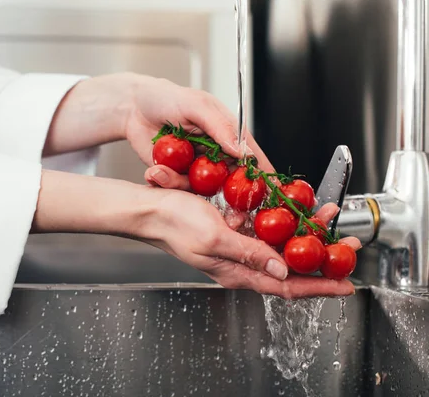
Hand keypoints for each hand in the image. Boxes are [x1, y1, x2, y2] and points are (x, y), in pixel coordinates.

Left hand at [45, 73, 269, 183]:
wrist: (135, 107)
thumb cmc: (168, 98)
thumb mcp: (196, 105)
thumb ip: (219, 126)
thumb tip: (240, 151)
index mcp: (229, 135)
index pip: (253, 160)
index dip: (263, 178)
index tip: (267, 196)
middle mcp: (216, 155)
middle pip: (232, 184)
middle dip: (226, 199)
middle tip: (217, 206)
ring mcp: (197, 168)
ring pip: (202, 191)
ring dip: (182, 185)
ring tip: (161, 170)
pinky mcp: (177, 176)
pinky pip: (178, 188)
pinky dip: (166, 182)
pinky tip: (155, 170)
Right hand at [140, 190, 358, 298]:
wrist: (150, 210)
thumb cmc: (174, 223)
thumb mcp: (215, 238)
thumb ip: (249, 253)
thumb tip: (281, 269)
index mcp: (236, 272)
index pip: (286, 287)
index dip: (319, 287)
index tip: (346, 285)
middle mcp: (240, 263)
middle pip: (289, 269)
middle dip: (321, 260)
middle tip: (347, 248)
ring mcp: (236, 248)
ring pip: (280, 248)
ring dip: (304, 237)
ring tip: (327, 223)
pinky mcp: (232, 232)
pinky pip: (264, 233)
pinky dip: (283, 225)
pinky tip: (293, 213)